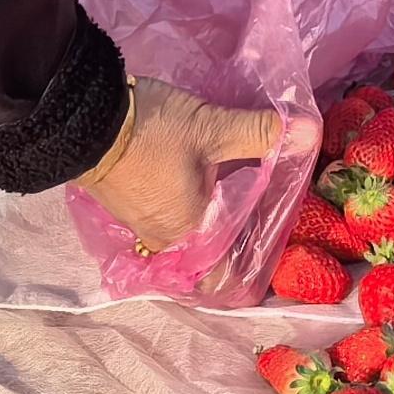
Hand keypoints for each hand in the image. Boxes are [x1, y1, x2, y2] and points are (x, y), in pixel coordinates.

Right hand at [75, 79, 278, 257]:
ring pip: (186, 233)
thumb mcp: (211, 128)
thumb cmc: (151, 133)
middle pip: (209, 251)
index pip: (227, 275)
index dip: (253, 265)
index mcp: (191, 233)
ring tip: (238, 196)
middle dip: (236, 236)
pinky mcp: (127, 203)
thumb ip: (260, 133)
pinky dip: (186, 207)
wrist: (81, 119)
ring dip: (209, 220)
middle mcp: (166, 239)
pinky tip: (201, 184)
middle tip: (266, 214)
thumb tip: (312, 132)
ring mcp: (141, 223)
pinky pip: (166, 217)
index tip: (277, 244)